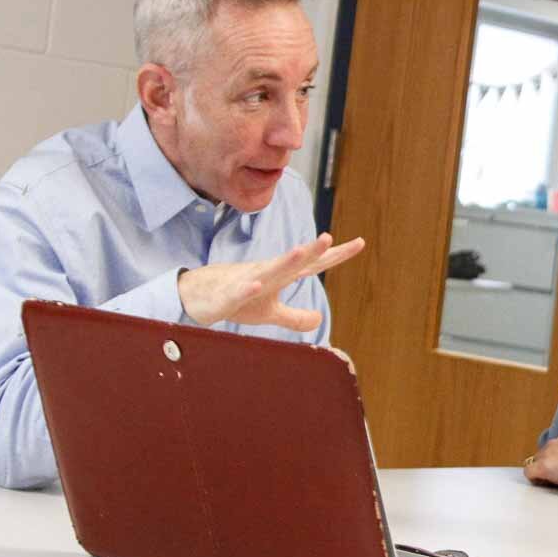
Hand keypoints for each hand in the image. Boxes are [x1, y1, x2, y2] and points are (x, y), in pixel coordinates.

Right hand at [177, 233, 365, 330]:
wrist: (196, 296)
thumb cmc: (237, 299)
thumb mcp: (269, 311)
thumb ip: (295, 316)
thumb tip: (320, 318)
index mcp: (280, 276)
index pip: (313, 264)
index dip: (336, 255)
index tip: (361, 243)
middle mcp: (267, 274)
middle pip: (292, 262)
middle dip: (310, 251)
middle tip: (329, 238)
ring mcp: (246, 282)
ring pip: (266, 271)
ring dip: (282, 262)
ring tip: (299, 251)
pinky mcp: (226, 296)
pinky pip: (237, 292)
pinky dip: (245, 289)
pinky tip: (256, 285)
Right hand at [524, 434, 557, 488]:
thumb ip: (549, 478)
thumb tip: (546, 477)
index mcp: (543, 466)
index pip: (528, 471)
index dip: (535, 477)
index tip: (542, 480)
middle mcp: (545, 452)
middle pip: (535, 459)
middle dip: (542, 465)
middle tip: (554, 473)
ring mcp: (553, 443)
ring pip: (545, 450)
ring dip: (550, 456)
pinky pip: (555, 444)